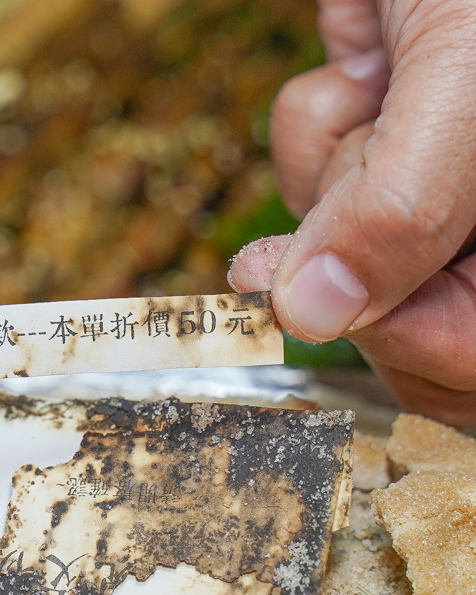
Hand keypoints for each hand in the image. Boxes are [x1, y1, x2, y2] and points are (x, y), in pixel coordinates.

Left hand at [228, 0, 475, 426]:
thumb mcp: (467, 83)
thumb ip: (402, 209)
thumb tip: (311, 316)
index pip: (474, 352)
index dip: (415, 339)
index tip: (334, 301)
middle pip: (406, 311)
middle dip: (363, 233)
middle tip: (376, 140)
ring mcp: (440, 189)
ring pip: (344, 247)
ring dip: (337, 164)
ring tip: (383, 80)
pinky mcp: (388, 144)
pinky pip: (320, 181)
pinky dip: (321, 124)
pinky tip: (364, 65)